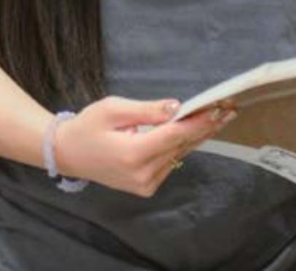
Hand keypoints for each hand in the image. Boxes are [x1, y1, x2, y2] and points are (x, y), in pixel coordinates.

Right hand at [55, 95, 234, 197]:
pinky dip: (180, 146)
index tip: (218, 110)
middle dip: (203, 127)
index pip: (174, 135)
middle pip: (180, 146)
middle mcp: (143, 174)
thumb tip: (176, 108)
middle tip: (227, 110)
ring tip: (215, 118)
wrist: (68, 154)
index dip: (198, 122)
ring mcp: (146, 184)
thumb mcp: (112, 109)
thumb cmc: (87, 126)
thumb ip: (146, 110)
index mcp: (133, 154)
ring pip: (178, 155)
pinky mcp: (146, 187)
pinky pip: (169, 162)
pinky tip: (191, 131)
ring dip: (195, 136)